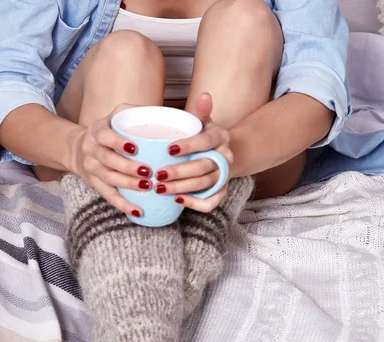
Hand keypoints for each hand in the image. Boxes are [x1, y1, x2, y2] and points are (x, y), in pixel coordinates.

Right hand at [69, 104, 152, 216]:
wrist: (78, 149)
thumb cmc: (106, 132)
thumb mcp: (114, 116)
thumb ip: (132, 112)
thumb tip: (160, 111)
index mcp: (97, 131)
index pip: (105, 136)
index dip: (118, 142)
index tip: (135, 148)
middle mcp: (91, 150)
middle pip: (108, 161)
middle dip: (128, 167)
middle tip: (148, 172)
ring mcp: (92, 169)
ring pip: (108, 179)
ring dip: (127, 185)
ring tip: (147, 187)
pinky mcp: (95, 184)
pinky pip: (108, 196)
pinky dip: (123, 205)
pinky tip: (138, 211)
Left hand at [154, 93, 232, 211]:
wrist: (219, 155)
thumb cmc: (201, 137)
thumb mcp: (202, 121)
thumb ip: (201, 111)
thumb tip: (204, 96)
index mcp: (220, 137)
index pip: (206, 141)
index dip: (188, 146)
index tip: (168, 149)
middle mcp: (226, 157)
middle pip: (204, 167)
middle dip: (180, 172)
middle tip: (158, 175)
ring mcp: (224, 177)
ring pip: (205, 185)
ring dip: (182, 188)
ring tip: (160, 188)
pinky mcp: (221, 193)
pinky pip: (211, 203)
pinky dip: (194, 204)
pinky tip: (176, 200)